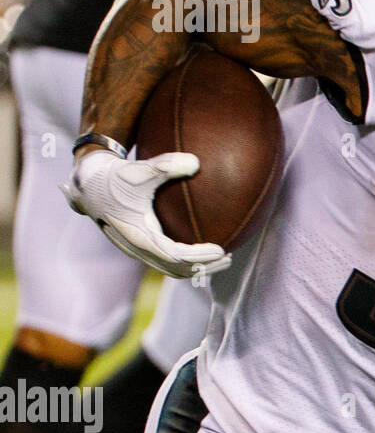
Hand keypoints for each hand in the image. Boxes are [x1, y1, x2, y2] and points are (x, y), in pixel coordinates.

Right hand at [62, 148, 230, 278]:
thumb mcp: (138, 170)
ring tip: (222, 257)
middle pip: (176, 269)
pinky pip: (167, 259)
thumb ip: (165, 165)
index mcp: (138, 236)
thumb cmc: (113, 177)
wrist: (87, 185)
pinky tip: (204, 245)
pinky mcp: (140, 244)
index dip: (198, 257)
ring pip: (171, 268)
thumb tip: (196, 162)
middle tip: (228, 257)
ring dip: (196, 266)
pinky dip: (187, 259)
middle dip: (203, 267)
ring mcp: (138, 249)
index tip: (221, 250)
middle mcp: (138, 248)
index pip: (174, 256)